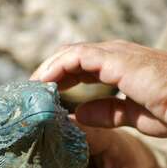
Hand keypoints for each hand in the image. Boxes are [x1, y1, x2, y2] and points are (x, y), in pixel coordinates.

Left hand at [31, 40, 166, 136]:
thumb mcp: (133, 114)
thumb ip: (108, 111)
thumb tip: (80, 113)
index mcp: (120, 66)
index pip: (81, 65)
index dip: (61, 78)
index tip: (45, 95)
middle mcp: (116, 55)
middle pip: (72, 57)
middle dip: (50, 73)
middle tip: (33, 92)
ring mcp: (116, 55)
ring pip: (70, 54)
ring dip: (49, 70)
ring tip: (33, 88)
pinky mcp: (116, 60)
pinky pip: (77, 57)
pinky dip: (57, 68)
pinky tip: (44, 83)